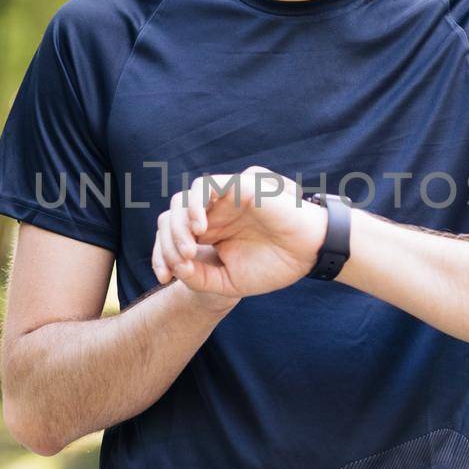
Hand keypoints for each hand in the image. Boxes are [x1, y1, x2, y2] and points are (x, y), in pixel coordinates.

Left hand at [151, 165, 328, 300]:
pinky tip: (200, 229)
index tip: (164, 279)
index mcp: (209, 234)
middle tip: (180, 266)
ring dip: (178, 226)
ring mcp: (223, 200)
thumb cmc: (273, 266)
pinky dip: (195, 205)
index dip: (160, 255)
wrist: (307, 255)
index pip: (170, 236)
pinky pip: (206, 186)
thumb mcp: (228, 282)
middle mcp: (212, 214)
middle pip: (170, 218)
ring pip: (182, 201)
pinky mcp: (237, 187)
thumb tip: (176, 266)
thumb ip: (199, 278)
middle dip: (166, 244)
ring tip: (189, 251)